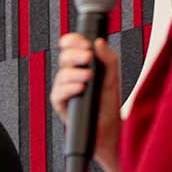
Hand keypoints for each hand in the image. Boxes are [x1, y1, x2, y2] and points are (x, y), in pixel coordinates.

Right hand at [51, 33, 122, 167]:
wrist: (108, 130)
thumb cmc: (108, 105)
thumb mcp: (112, 78)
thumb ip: (108, 59)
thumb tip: (99, 42)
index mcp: (81, 66)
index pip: (71, 47)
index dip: (73, 41)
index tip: (84, 42)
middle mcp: (70, 76)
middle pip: (64, 58)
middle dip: (74, 55)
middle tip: (88, 56)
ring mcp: (64, 90)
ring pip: (61, 75)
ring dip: (75, 73)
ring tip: (89, 76)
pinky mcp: (60, 104)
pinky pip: (58, 93)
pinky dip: (69, 89)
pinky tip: (80, 88)